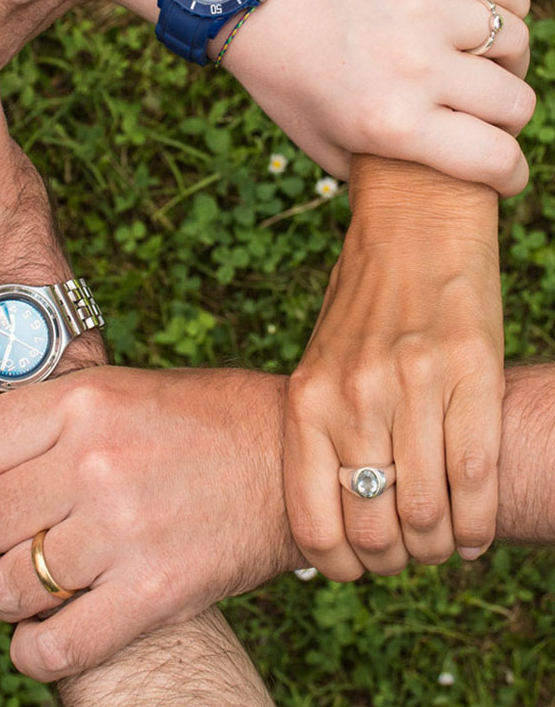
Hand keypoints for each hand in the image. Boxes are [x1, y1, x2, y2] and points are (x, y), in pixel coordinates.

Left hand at [0, 366, 294, 681]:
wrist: (291, 464)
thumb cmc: (203, 422)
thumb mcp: (122, 390)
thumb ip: (51, 418)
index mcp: (83, 402)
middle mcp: (95, 461)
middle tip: (23, 534)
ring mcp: (124, 529)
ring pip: (6, 588)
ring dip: (13, 593)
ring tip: (43, 580)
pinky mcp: (154, 592)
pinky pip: (53, 647)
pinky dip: (36, 651)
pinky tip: (49, 633)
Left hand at [210, 0, 533, 195]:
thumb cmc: (281, 75)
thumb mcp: (318, 142)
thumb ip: (374, 171)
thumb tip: (423, 186)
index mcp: (391, 123)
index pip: (493, 158)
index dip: (510, 175)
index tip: (506, 175)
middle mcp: (416, 68)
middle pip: (515, 102)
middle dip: (508, 121)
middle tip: (487, 117)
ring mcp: (425, 8)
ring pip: (514, 39)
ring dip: (506, 60)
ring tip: (482, 64)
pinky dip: (509, 5)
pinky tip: (492, 18)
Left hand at [284, 157, 503, 579]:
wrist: (413, 218)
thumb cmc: (365, 302)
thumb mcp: (322, 361)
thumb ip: (328, 430)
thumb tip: (347, 511)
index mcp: (308, 398)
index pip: (312, 521)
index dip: (339, 566)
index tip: (357, 569)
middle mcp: (354, 397)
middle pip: (376, 530)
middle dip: (396, 561)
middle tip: (408, 555)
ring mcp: (413, 385)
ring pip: (430, 514)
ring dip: (441, 547)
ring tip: (445, 541)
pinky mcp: (470, 371)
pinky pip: (477, 477)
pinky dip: (480, 521)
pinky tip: (476, 529)